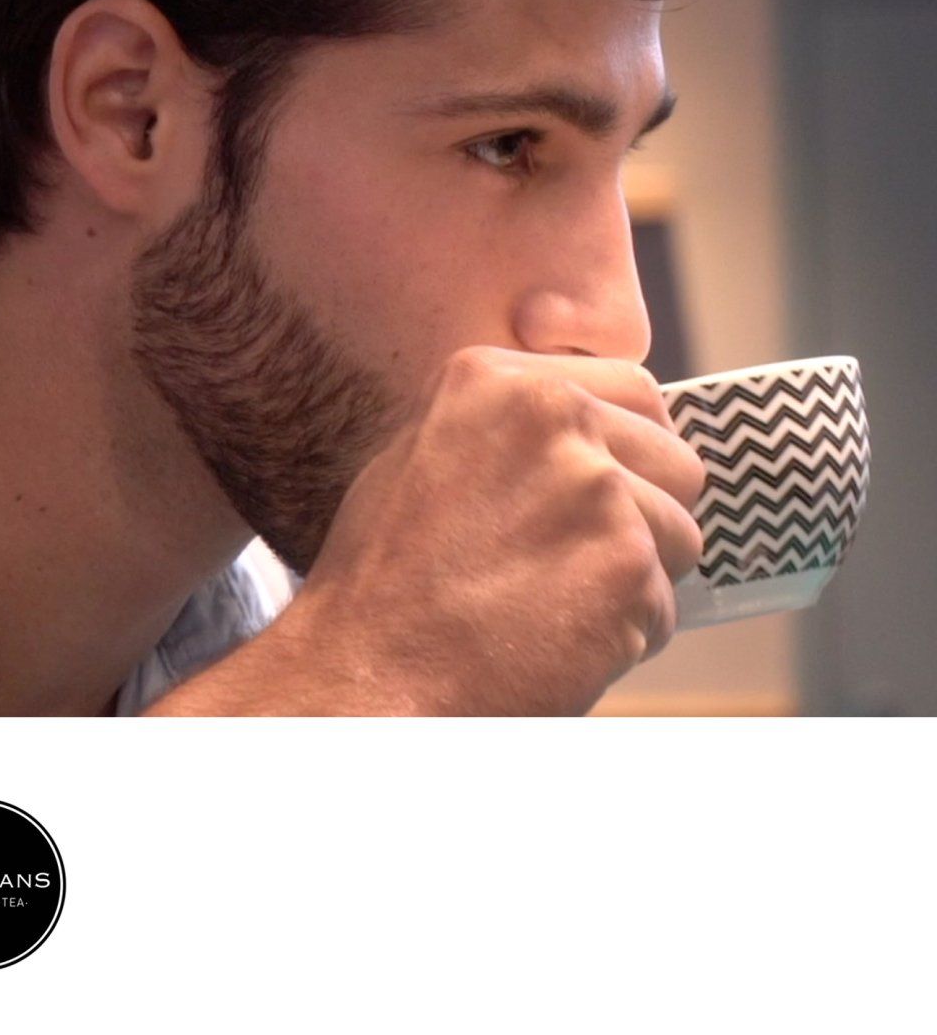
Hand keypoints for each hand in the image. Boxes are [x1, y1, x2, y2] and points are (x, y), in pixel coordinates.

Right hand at [150, 346, 707, 715]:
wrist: (370, 670)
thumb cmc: (385, 577)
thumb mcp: (425, 455)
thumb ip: (509, 428)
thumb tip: (591, 435)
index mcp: (497, 378)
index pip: (633, 388)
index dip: (625, 450)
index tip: (587, 495)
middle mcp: (550, 412)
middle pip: (673, 457)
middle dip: (644, 511)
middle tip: (570, 558)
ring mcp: (593, 484)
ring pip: (679, 532)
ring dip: (635, 577)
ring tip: (552, 601)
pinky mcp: (625, 560)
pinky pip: (665, 602)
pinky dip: (625, 634)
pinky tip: (555, 639)